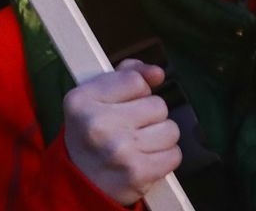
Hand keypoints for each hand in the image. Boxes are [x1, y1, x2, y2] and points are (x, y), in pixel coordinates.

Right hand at [61, 59, 181, 204]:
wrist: (81, 183)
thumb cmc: (92, 134)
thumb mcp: (95, 98)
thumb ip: (126, 76)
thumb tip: (157, 73)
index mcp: (82, 100)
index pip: (135, 81)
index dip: (136, 92)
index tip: (124, 104)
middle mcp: (98, 124)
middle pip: (157, 105)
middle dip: (150, 116)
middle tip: (130, 129)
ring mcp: (119, 150)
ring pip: (170, 129)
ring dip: (160, 137)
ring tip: (139, 144)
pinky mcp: (137, 174)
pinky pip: (174, 154)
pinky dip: (164, 157)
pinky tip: (146, 159)